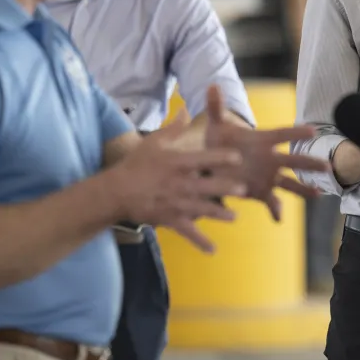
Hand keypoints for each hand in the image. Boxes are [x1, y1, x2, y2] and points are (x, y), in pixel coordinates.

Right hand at [113, 117, 248, 253]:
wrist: (116, 191)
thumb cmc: (136, 164)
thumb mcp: (153, 142)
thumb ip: (173, 128)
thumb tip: (186, 109)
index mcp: (177, 163)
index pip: (203, 159)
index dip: (220, 158)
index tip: (237, 157)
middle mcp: (178, 183)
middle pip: (206, 186)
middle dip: (225, 189)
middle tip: (243, 190)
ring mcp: (174, 203)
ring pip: (200, 209)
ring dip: (217, 214)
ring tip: (233, 218)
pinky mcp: (169, 219)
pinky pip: (186, 231)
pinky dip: (199, 241)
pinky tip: (212, 250)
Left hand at [201, 85, 328, 220]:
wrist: (214, 161)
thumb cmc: (219, 140)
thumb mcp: (216, 125)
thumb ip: (216, 107)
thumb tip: (212, 84)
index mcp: (261, 141)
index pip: (282, 135)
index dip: (295, 133)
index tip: (312, 131)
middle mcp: (269, 159)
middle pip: (293, 161)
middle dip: (309, 163)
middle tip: (327, 166)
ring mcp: (267, 176)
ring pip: (289, 183)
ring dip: (303, 188)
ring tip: (318, 194)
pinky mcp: (259, 191)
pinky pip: (271, 201)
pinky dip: (275, 210)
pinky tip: (278, 219)